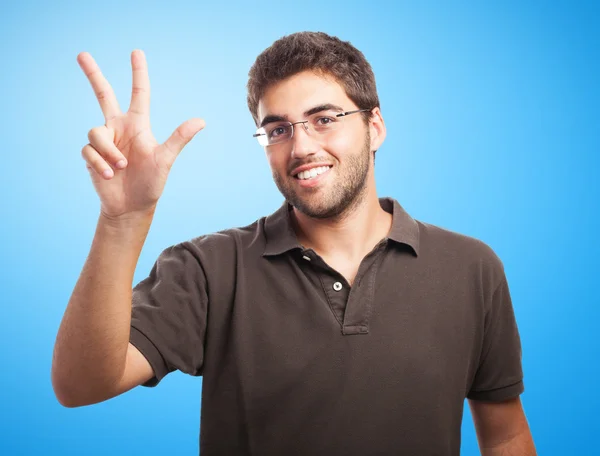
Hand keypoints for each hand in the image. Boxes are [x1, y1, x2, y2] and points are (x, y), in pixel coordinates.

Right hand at [78, 50, 204, 219]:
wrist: (131, 207)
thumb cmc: (151, 183)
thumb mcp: (165, 159)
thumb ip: (179, 138)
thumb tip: (201, 121)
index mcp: (138, 125)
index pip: (139, 94)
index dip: (138, 73)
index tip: (137, 52)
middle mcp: (119, 128)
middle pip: (103, 95)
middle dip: (93, 74)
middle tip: (82, 54)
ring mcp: (104, 141)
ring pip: (95, 132)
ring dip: (109, 152)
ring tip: (120, 167)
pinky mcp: (91, 155)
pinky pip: (89, 151)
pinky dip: (100, 163)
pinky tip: (109, 175)